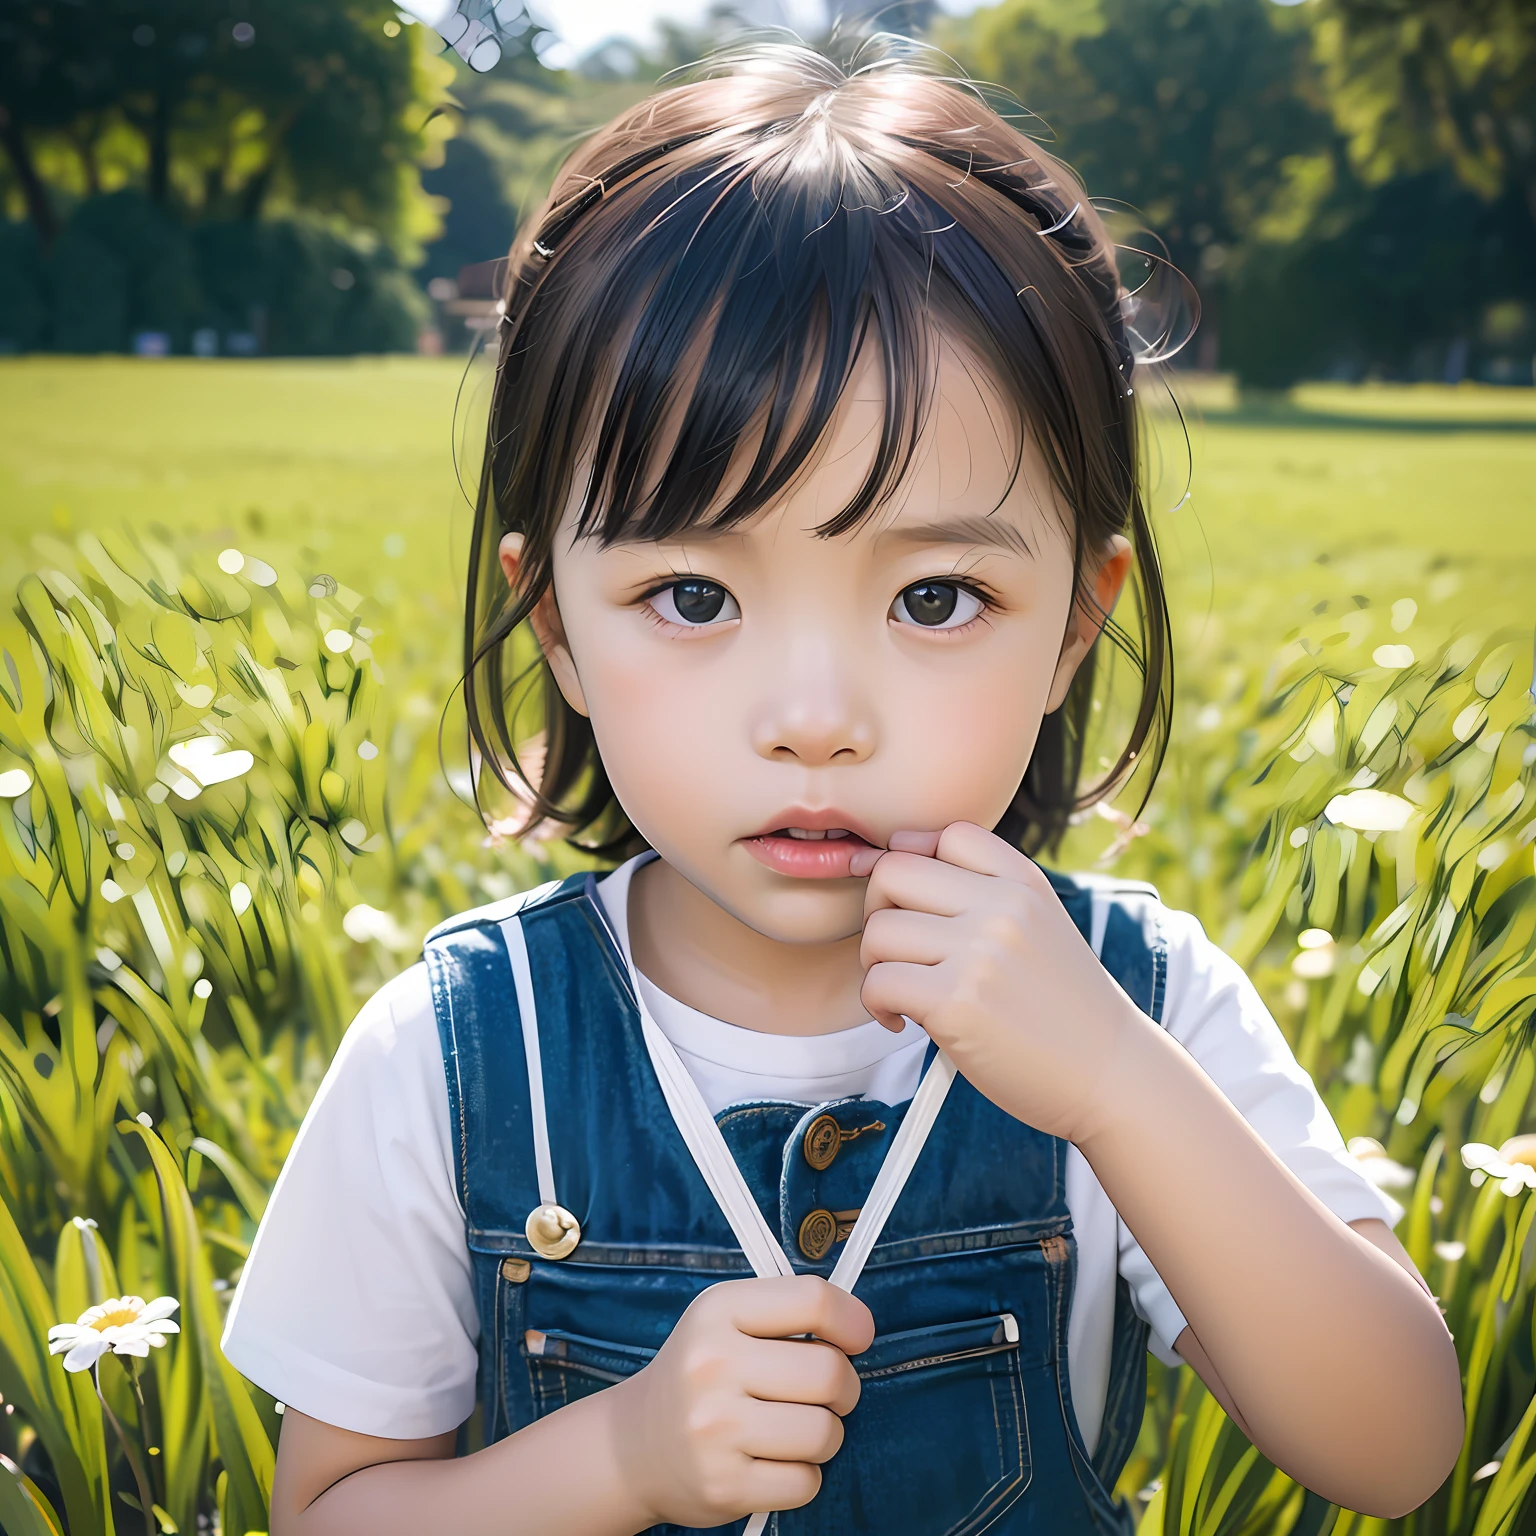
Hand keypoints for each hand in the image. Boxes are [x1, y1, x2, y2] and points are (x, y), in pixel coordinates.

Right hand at [609, 1275, 873, 1528]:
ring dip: (825, 1434)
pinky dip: (803, 1475)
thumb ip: (786, 1311)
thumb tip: (858, 1327)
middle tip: (827, 1393)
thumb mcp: (726, 1320)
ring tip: (797, 1429)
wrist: (633, 1446)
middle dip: (844, 1387)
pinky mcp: (723, 1486)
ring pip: (824, 1432)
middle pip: (829, 1373)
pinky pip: (805, 1482)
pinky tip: (775, 1462)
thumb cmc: (702, 1375)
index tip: (857, 1338)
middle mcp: (712, 1364)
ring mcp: (715, 1429)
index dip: (852, 1320)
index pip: (814, 1300)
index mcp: (719, 1310)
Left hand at [851, 821, 1145, 1145]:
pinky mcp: (958, 1003)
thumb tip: (895, 849)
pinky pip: (879, 982)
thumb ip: (983, 889)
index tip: (913, 905)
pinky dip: (876, 1005)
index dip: (914, 863)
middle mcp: (1003, 907)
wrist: (1108, 1074)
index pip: (946, 834)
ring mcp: (980, 953)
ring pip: (878, 931)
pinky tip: (900, 1021)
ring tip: (903, 992)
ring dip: (875, 964)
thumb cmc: (1061, 1006)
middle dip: (878, 911)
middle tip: (896, 951)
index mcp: (1023, 882)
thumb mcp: (1039, 924)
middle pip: (893, 871)